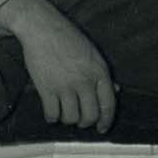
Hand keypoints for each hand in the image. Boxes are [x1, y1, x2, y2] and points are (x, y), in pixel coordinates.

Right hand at [0, 0, 115, 131]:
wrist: (42, 28)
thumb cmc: (69, 38)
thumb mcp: (93, 53)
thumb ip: (103, 74)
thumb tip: (116, 90)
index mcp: (99, 72)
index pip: (108, 104)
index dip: (106, 121)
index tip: (102, 128)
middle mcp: (84, 81)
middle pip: (90, 116)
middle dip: (86, 123)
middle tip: (81, 121)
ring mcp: (65, 86)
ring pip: (71, 118)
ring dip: (68, 119)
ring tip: (65, 112)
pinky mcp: (46, 88)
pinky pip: (52, 114)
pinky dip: (52, 117)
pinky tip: (52, 111)